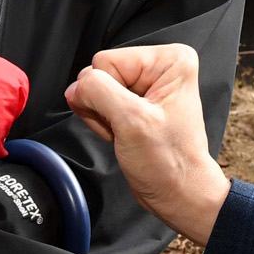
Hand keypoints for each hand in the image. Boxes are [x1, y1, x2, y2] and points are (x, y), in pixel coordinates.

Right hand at [66, 44, 228, 244]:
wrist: (178, 194)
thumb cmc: (169, 164)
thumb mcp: (131, 122)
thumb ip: (98, 93)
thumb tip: (76, 86)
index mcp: (170, 60)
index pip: (106, 61)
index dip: (106, 94)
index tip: (126, 118)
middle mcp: (160, 66)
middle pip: (101, 73)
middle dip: (104, 106)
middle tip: (126, 129)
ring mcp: (147, 84)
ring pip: (97, 89)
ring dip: (103, 116)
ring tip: (126, 133)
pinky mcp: (136, 101)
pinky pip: (101, 102)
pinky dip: (104, 122)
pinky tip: (122, 135)